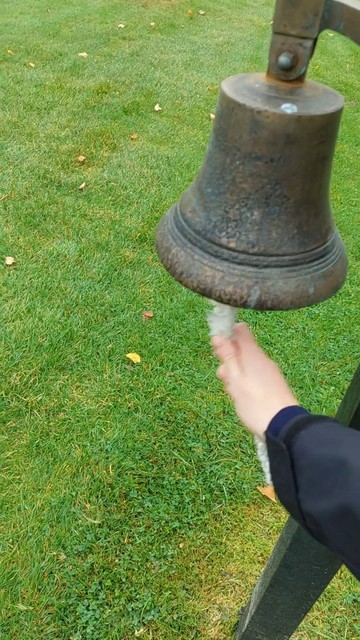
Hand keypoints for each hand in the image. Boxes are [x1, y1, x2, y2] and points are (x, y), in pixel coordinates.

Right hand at [212, 323, 297, 439]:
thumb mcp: (235, 379)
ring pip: (246, 366)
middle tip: (225, 378)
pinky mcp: (272, 384)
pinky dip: (245, 383)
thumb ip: (227, 356)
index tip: (218, 349)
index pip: (240, 331)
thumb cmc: (255, 403)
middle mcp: (263, 360)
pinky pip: (254, 377)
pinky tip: (243, 398)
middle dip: (229, 361)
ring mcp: (269, 372)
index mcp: (253, 354)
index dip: (227, 335)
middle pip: (241, 350)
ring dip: (235, 375)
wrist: (282, 426)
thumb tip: (219, 336)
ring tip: (233, 392)